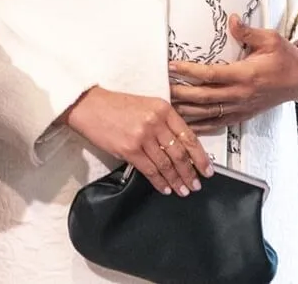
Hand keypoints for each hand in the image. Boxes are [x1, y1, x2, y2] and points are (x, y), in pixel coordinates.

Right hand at [61, 87, 212, 195]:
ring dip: (176, 179)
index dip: (200, 156)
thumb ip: (165, 122)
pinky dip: (159, 181)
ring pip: (166, 163)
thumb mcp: (148, 106)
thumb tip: (180, 146)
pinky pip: (149, 169)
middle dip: (190, 172)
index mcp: (164, 110)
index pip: (189, 136)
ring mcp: (143, 136)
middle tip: (196, 185)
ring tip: (183, 190)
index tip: (207, 169)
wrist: (91, 106)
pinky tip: (165, 188)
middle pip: (179, 152)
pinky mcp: (129, 149)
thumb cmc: (118, 106)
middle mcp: (156, 122)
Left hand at [169, 15, 297, 132]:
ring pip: (207, 114)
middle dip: (180, 93)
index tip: (171, 66)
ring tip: (166, 107)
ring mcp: (240, 108)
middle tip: (161, 87)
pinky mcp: (242, 116)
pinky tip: (185, 126)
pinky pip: (217, 124)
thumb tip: (231, 19)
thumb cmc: (285, 57)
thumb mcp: (271, 39)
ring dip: (185, 112)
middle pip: (203, 97)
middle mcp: (240, 94)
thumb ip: (248, 32)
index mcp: (245, 74)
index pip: (211, 74)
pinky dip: (199, 126)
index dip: (189, 71)